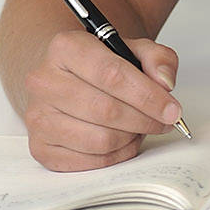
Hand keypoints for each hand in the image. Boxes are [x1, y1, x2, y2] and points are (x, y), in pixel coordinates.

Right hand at [23, 30, 181, 171]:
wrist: (69, 77)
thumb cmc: (102, 65)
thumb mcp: (133, 49)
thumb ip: (158, 58)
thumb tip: (165, 83)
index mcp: (66, 47)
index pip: (112, 75)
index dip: (147, 96)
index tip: (172, 109)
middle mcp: (44, 81)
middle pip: (106, 110)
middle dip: (144, 120)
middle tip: (163, 121)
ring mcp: (38, 116)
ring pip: (98, 140)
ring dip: (130, 138)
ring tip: (141, 127)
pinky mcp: (39, 147)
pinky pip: (87, 162)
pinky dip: (115, 156)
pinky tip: (124, 140)